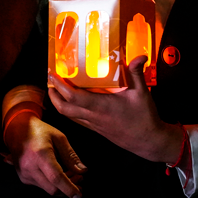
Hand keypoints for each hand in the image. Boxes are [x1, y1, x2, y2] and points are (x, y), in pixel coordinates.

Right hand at [3, 112, 84, 197]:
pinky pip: (42, 186)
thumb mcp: (59, 138)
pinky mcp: (23, 177)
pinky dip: (53, 184)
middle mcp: (30, 167)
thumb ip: (71, 156)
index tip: (79, 196)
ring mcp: (25, 174)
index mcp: (40, 155)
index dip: (69, 188)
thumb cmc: (40, 131)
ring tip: (72, 174)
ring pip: (48, 189)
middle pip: (52, 188)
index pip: (56, 178)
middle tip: (80, 179)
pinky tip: (60, 174)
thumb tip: (82, 171)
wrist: (17, 130)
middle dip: (68, 188)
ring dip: (62, 186)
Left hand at [48, 56, 181, 163]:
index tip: (52, 74)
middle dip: (53, 95)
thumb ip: (137, 73)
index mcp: (101, 106)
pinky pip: (77, 119)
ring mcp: (93, 124)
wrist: (147, 141)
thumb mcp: (142, 92)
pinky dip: (70, 110)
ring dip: (59, 103)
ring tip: (57, 90)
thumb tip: (140, 56)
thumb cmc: (144, 117)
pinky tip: (73, 103)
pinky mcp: (96, 129)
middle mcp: (93, 116)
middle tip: (50, 81)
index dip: (60, 86)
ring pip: (68, 115)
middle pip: (64, 108)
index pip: (73, 96)